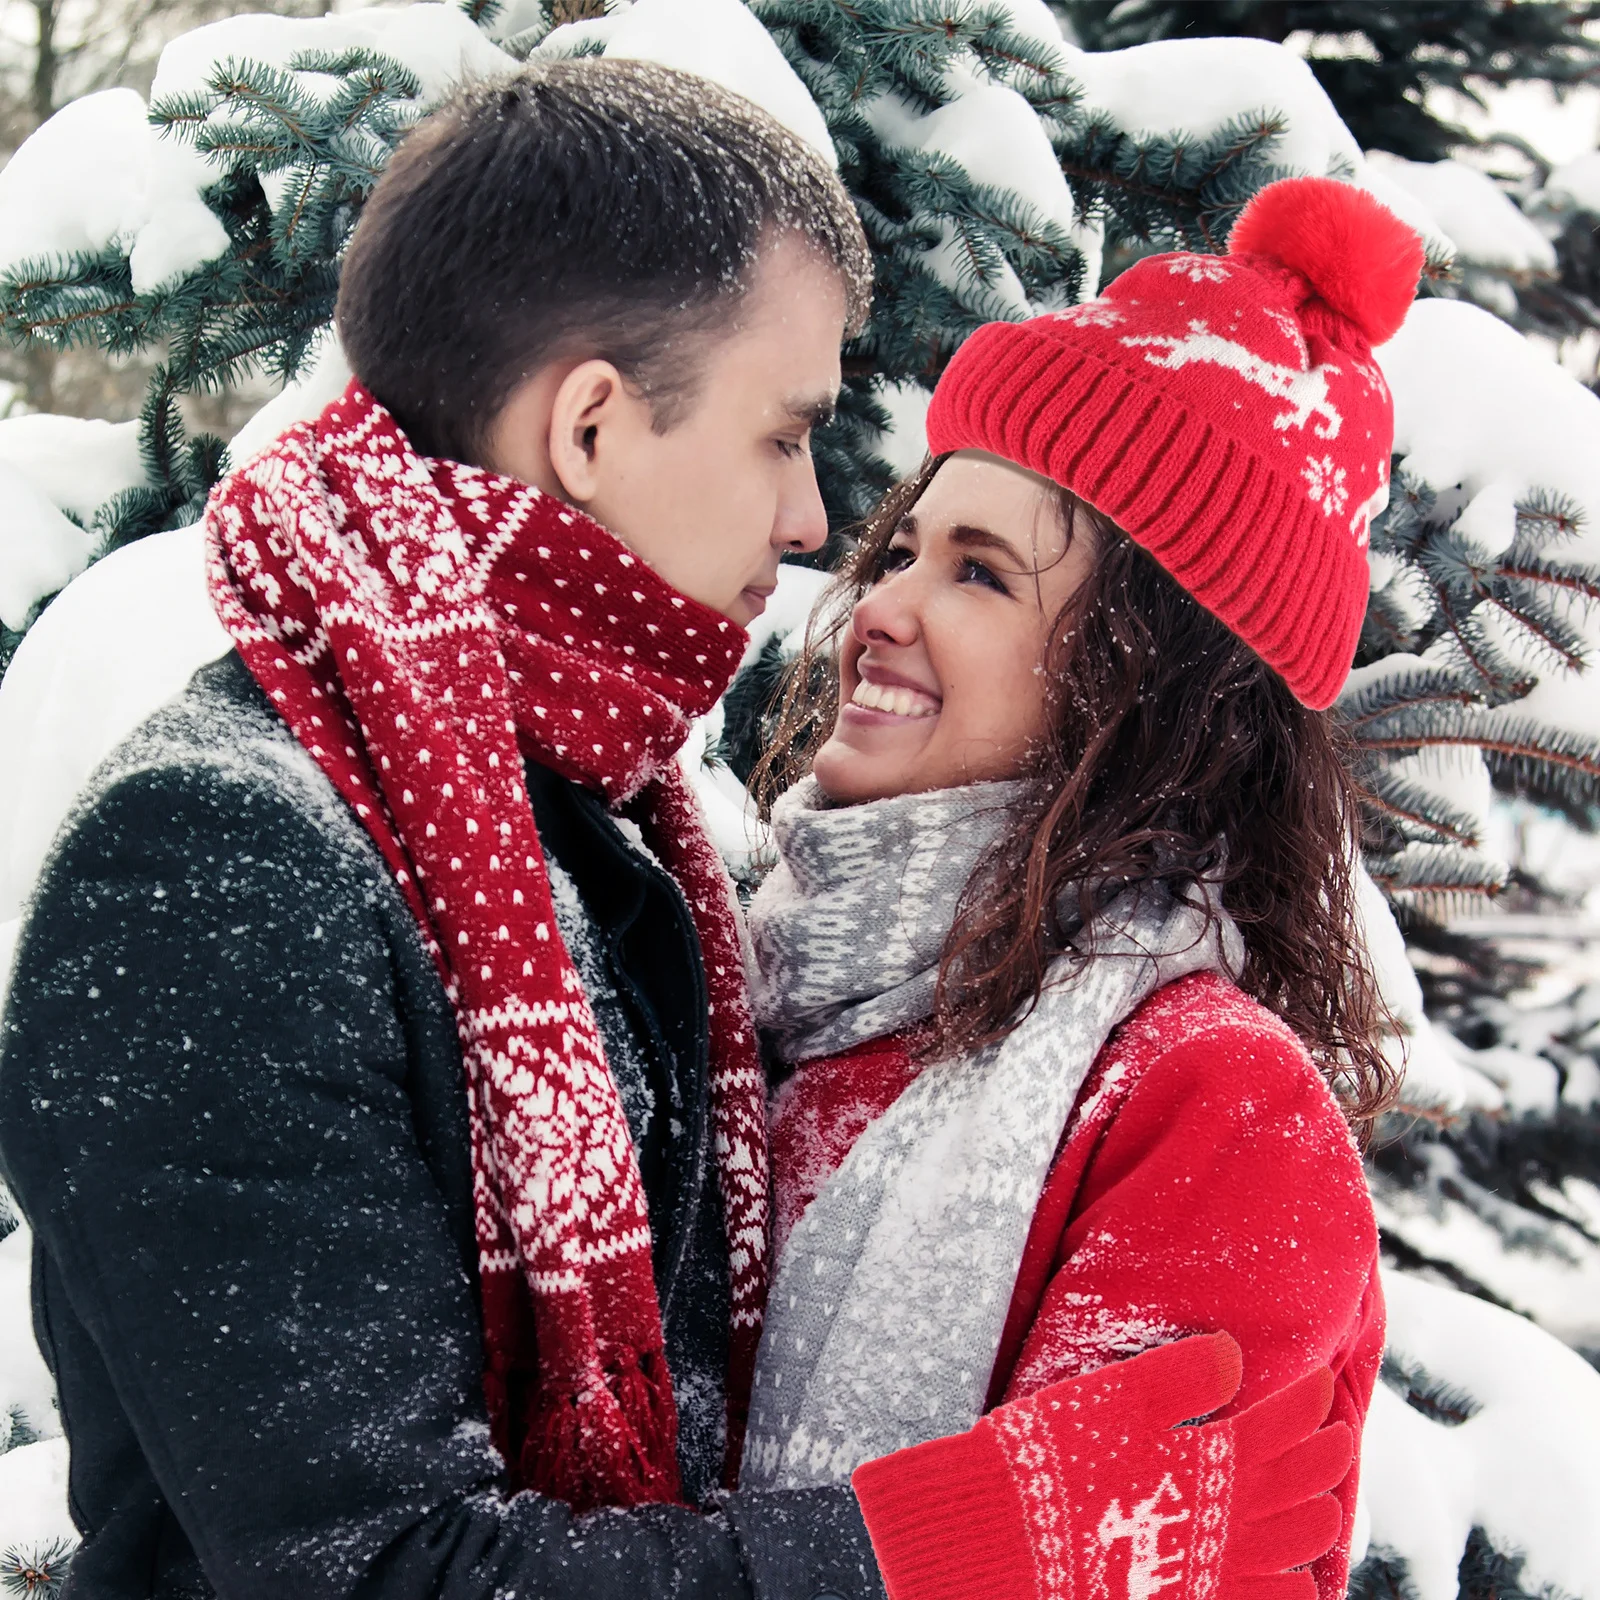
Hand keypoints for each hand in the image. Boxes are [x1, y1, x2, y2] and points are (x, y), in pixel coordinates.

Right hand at [850, 1332, 1351, 1599]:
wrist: (1009, 1540)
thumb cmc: (1057, 1457)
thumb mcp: (1116, 1396)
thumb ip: (1182, 1375)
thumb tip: (1235, 1354)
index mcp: (1217, 1457)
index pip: (1288, 1423)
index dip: (1310, 1400)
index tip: (1322, 1381)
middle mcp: (1231, 1518)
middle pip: (1310, 1489)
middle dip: (1326, 1459)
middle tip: (1333, 1436)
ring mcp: (1219, 1568)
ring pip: (1302, 1550)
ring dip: (1318, 1518)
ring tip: (1319, 1502)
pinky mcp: (1195, 1599)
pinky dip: (1293, 1589)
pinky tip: (1293, 1582)